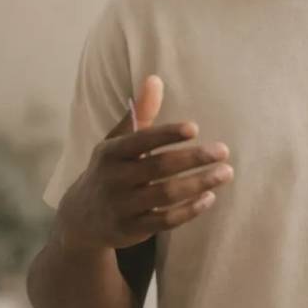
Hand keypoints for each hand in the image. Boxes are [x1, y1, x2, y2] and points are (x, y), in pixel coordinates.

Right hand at [55, 75, 232, 250]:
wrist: (82, 217)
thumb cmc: (109, 170)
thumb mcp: (117, 141)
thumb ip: (140, 113)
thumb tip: (155, 79)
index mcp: (110, 153)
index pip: (140, 141)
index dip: (166, 134)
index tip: (194, 128)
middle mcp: (114, 179)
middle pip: (158, 167)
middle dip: (192, 159)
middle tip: (223, 151)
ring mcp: (122, 206)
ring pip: (165, 195)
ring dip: (198, 184)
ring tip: (225, 173)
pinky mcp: (132, 229)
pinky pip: (165, 221)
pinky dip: (189, 210)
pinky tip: (209, 198)